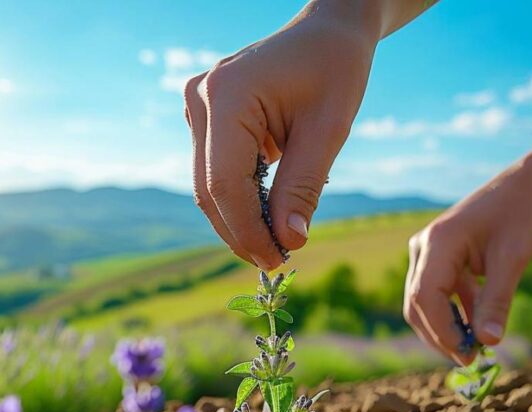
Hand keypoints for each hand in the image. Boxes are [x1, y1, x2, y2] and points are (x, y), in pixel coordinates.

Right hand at [183, 1, 380, 270]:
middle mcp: (200, 100)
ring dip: (238, 220)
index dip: (247, 229)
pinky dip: (239, 199)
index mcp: (227, 95)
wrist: (327, 32)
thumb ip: (303, 187)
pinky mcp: (204, 118)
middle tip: (276, 260)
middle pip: (209, 189)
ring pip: (208, 185)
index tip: (277, 259)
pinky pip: (215, 171)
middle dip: (241, 231)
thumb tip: (288, 241)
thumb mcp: (328, 129)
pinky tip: (267, 215)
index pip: (224, 183)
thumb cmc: (334, 70)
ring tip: (275, 243)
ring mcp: (197, 108)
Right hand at [403, 165, 531, 364]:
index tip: (468, 354)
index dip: (442, 330)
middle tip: (469, 359)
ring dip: (444, 328)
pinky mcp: (433, 261)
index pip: (425, 296)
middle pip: (416, 304)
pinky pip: (434, 295)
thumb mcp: (513, 259)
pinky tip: (474, 326)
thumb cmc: (516, 218)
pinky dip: (452, 314)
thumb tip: (490, 342)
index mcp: (437, 243)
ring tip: (473, 347)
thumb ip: (498, 300)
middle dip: (440, 336)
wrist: (517, 190)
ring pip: (421, 303)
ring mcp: (424, 254)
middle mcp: (422, 248)